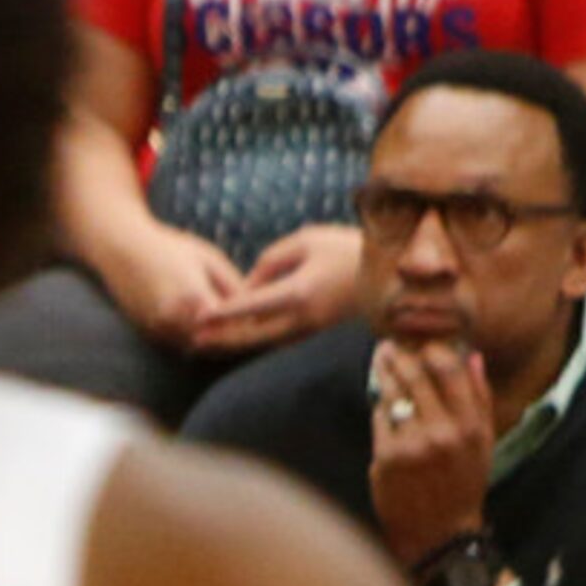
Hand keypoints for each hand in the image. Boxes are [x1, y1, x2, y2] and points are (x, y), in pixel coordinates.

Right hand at [96, 218, 247, 345]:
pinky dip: (198, 341)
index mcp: (194, 297)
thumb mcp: (210, 258)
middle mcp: (175, 318)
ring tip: (237, 334)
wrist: (121, 249)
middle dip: (237, 340)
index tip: (264, 324)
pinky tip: (211, 330)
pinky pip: (182, 345)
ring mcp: (160, 328)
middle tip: (258, 334)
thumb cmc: (169, 247)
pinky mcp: (151, 333)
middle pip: (218, 344)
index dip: (250, 327)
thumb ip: (234, 286)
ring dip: (218, 345)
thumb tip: (255, 310)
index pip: (233, 326)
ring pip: (200, 349)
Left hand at [191, 224, 359, 354]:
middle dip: (222, 340)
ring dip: (237, 344)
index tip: (198, 318)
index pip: (251, 306)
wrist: (393, 274)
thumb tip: (248, 285)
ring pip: (265, 342)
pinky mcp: (317, 332)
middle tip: (192, 341)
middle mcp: (303, 318)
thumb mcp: (307, 241)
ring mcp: (312, 330)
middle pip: (253, 336)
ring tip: (207, 343)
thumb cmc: (348, 248)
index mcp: (299, 293)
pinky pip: (280, 339)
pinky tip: (237, 338)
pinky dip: (256, 340)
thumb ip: (271, 260)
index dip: (222, 313)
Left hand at [368, 339, 496, 568]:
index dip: (431, 348)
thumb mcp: (482, 443)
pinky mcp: (387, 456)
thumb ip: (478, 398)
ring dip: (384, 372)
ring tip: (380, 359)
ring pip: (393, 393)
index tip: (421, 340)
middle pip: (415, 376)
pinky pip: (379, 417)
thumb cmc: (462, 483)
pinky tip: (381, 399)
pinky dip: (380, 407)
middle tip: (388, 345)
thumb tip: (471, 355)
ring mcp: (413, 444)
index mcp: (472, 426)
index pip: (449, 369)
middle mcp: (444, 432)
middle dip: (400, 355)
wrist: (439, 533)